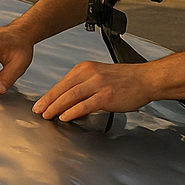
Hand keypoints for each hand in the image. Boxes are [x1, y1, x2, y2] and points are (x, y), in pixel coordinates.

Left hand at [33, 60, 156, 121]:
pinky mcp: (106, 96)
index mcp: (85, 68)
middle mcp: (90, 74)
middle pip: (63, 89)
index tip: (40, 104)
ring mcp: (98, 84)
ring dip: (56, 107)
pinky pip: (85, 104)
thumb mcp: (100, 76)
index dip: (49, 95)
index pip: (62, 83)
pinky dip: (73, 111)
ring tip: (47, 115)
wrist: (146, 79)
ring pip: (71, 96)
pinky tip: (65, 117)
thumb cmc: (125, 79)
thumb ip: (83, 85)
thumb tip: (68, 100)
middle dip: (48, 101)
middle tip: (38, 111)